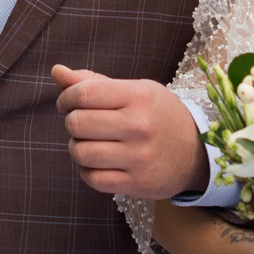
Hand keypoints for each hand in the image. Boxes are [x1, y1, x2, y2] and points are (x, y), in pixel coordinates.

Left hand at [53, 68, 206, 199]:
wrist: (197, 152)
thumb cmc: (158, 115)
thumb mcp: (135, 90)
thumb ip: (93, 82)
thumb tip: (56, 71)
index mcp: (139, 96)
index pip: (84, 93)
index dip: (66, 98)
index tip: (67, 103)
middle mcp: (140, 125)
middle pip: (78, 123)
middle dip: (72, 122)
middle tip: (82, 124)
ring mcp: (140, 157)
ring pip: (81, 153)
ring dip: (76, 148)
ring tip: (88, 143)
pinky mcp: (139, 183)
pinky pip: (93, 179)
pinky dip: (87, 171)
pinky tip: (98, 162)